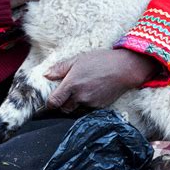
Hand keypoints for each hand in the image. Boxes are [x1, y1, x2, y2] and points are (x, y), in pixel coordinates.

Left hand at [43, 48, 162, 112]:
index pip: (54, 102)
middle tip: (65, 95)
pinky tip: (91, 93)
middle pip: (64, 109)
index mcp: (71, 84)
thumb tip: (46, 75)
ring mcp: (90, 103)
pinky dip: (86, 105)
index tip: (50, 100)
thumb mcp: (78, 59)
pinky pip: (87, 110)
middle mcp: (80, 96)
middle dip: (62, 104)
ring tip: (80, 91)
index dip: (50, 103)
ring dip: (74, 104)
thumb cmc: (100, 61)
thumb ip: (60, 68)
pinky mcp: (99, 107)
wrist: (124, 68)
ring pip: (76, 110)